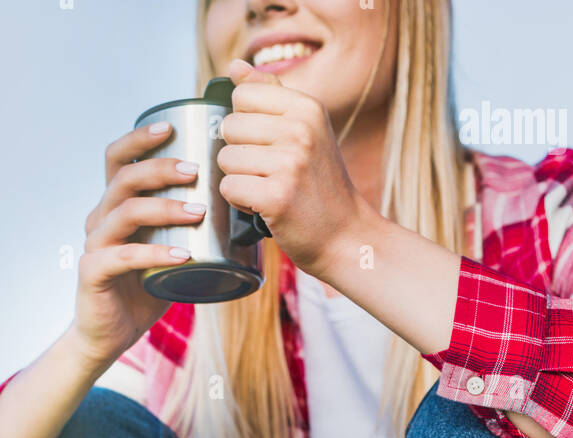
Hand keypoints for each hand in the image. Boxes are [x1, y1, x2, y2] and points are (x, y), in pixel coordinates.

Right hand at [71, 123, 206, 372]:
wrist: (109, 335)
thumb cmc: (143, 290)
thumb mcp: (168, 251)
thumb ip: (188, 229)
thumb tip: (240, 209)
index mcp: (113, 206)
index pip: (118, 158)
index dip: (140, 138)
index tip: (171, 127)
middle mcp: (99, 218)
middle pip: (124, 178)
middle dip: (161, 168)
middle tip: (196, 171)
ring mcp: (94, 244)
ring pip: (125, 211)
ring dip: (165, 207)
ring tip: (198, 211)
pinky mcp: (93, 272)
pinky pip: (123, 257)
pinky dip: (154, 253)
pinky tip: (182, 255)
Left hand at [216, 57, 368, 282]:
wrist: (347, 236)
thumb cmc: (320, 186)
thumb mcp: (306, 129)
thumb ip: (269, 94)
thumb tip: (234, 67)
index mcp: (306, 107)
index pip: (242, 95)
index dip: (246, 123)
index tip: (268, 143)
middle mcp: (300, 130)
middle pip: (229, 127)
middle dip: (240, 154)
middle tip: (269, 172)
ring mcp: (289, 163)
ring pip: (225, 159)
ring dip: (239, 179)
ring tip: (269, 188)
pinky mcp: (277, 197)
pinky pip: (229, 188)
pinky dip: (240, 202)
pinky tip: (265, 206)